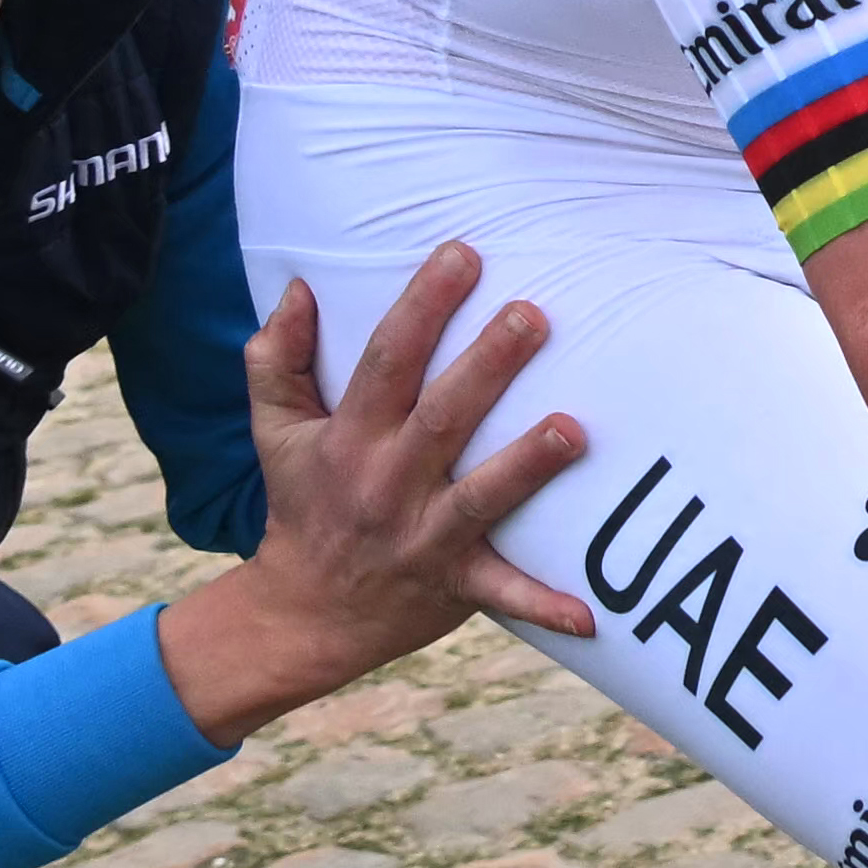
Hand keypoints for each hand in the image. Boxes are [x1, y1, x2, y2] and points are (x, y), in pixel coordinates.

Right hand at [168, 243, 583, 739]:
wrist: (302, 613)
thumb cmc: (303, 502)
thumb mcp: (274, 430)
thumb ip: (276, 358)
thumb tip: (298, 288)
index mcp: (350, 437)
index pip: (387, 360)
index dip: (423, 306)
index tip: (463, 253)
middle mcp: (388, 482)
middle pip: (442, 417)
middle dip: (487, 366)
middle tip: (533, 314)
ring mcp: (423, 537)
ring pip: (480, 498)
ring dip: (527, 467)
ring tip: (575, 429)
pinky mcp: (455, 585)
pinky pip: (504, 594)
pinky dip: (545, 605)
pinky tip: (593, 614)